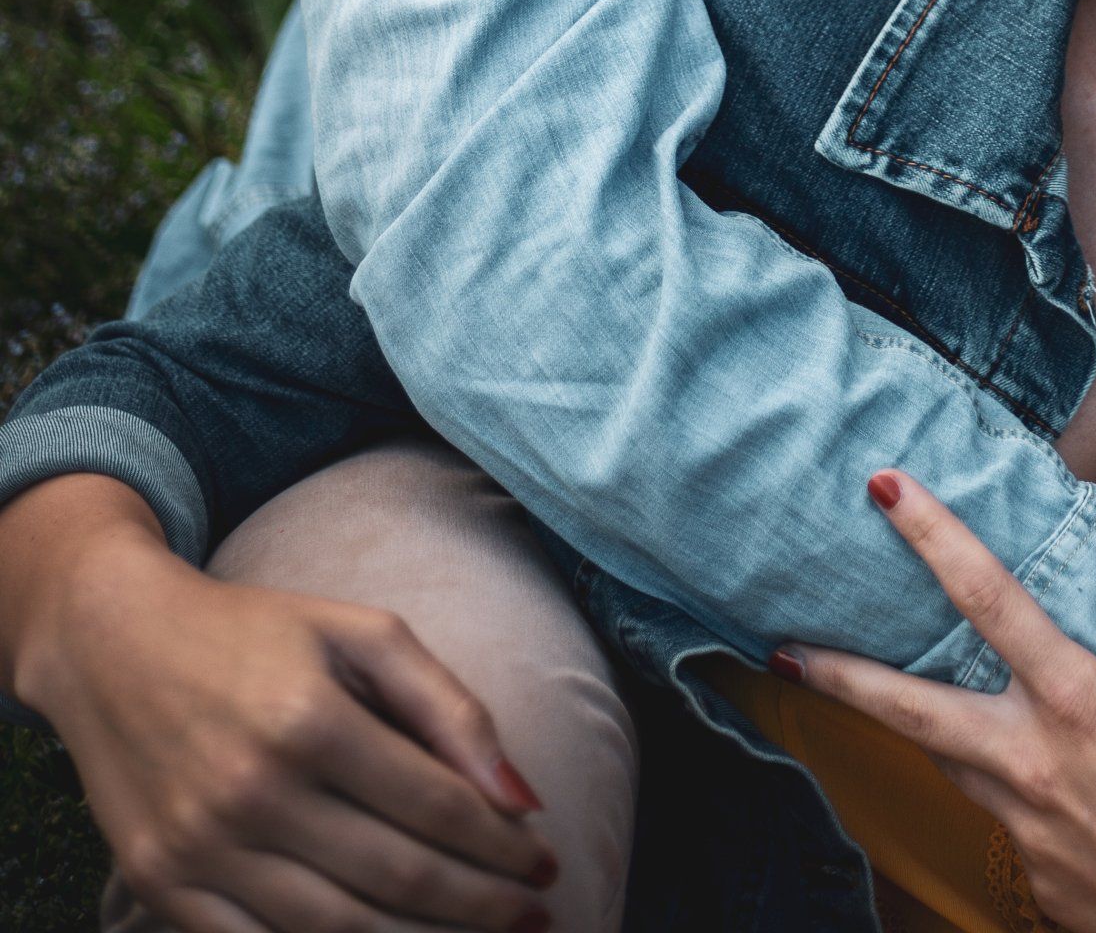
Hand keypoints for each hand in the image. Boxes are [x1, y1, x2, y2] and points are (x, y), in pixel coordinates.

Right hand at [1, 475, 556, 931]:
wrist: (111, 643)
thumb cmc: (253, 630)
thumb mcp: (357, 631)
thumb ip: (446, 704)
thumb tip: (522, 796)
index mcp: (310, 718)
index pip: (436, 806)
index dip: (502, 848)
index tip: (546, 866)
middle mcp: (254, 792)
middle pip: (397, 879)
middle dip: (482, 906)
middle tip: (535, 916)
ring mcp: (202, 849)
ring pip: (338, 932)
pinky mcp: (161, 886)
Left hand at [782, 473, 1095, 932]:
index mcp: (1081, 707)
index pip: (988, 597)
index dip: (931, 534)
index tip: (884, 486)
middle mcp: (1032, 767)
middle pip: (909, 711)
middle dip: (839, 676)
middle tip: (778, 650)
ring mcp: (1022, 831)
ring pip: (942, 761)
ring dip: (898, 722)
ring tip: (853, 688)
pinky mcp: (1029, 879)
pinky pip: (990, 809)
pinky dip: (982, 775)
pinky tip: (1003, 766)